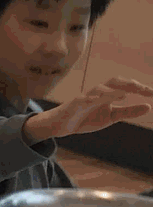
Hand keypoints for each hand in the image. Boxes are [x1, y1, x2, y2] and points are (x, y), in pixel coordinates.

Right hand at [25, 77, 152, 142]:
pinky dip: (90, 98)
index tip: (151, 93)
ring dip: (111, 91)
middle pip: (114, 81)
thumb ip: (129, 111)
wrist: (62, 125)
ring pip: (99, 89)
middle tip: (141, 89)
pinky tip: (97, 99)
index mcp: (108, 94)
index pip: (125, 85)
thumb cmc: (87, 118)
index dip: (139, 87)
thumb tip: (149, 106)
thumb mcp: (111, 116)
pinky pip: (82, 99)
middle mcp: (98, 92)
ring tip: (123, 94)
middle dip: (128, 84)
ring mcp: (86, 97)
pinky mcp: (74, 104)